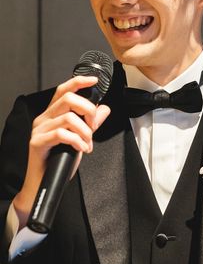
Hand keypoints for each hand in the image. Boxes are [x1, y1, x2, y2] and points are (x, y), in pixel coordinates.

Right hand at [13, 76, 110, 225]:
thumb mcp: (81, 138)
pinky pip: (61, 134)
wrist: (44, 183)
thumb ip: (91, 123)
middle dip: (88, 110)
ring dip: (85, 131)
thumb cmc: (60, 160)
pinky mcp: (37, 142)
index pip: (63, 90)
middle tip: (94, 126)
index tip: (95, 80)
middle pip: (68, 98)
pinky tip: (82, 149)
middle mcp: (44, 118)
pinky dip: (77, 141)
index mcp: (53, 114)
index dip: (79, 82)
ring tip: (88, 143)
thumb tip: (104, 109)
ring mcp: (39, 130)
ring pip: (68, 117)